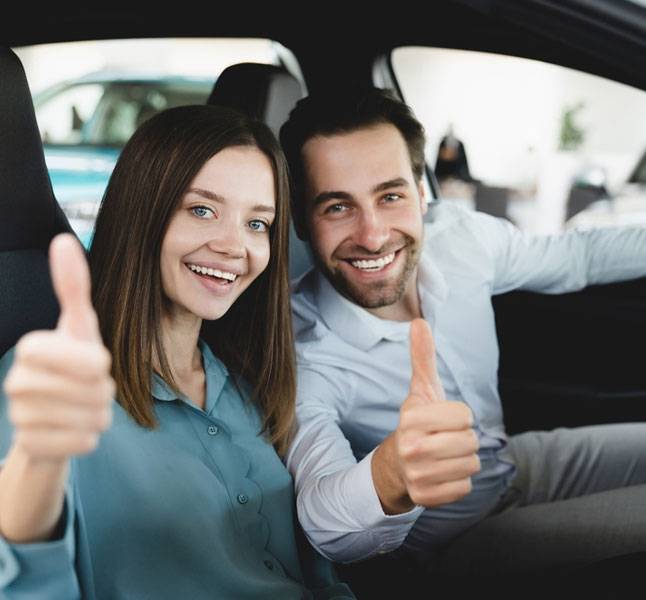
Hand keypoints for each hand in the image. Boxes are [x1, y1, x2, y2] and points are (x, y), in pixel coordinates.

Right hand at [3, 234, 114, 461]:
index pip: (89, 358)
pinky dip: (89, 437)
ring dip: (99, 414)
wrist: (52, 419)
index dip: (99, 364)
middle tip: (90, 389)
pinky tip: (73, 430)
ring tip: (83, 408)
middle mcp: (17, 382)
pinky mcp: (31, 448)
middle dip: (103, 392)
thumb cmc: (73, 366)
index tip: (94, 364)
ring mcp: (20, 418)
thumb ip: (73, 286)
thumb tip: (64, 239)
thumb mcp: (79, 326)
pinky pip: (84, 443)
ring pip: (91, 418)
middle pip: (94, 390)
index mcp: (32, 349)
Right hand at [393, 319, 479, 507]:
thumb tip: (419, 321)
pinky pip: (464, 487)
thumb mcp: (421, 391)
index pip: (465, 416)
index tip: (443, 420)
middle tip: (444, 440)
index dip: (460, 416)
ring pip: (471, 465)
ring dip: (464, 461)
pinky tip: (441, 474)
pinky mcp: (424, 497)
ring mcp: (416, 474)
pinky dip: (458, 482)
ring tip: (443, 456)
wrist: (397, 464)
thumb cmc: (418, 422)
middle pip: (470, 442)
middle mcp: (410, 446)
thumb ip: (423, 357)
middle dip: (464, 440)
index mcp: (411, 417)